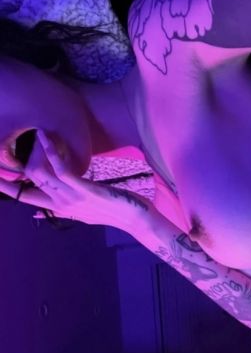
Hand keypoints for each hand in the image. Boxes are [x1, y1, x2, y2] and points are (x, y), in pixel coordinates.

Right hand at [0, 130, 150, 229]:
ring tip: (33, 134)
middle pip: (26, 186)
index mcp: (59, 208)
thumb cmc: (110, 212)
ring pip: (39, 174)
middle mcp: (61, 203)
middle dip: (9, 173)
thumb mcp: (80, 214)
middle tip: (0, 155)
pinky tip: (45, 136)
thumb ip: (57, 211)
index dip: (8, 187)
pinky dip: (50, 151)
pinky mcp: (84, 188)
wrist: (134, 219)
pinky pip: (60, 168)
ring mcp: (72, 197)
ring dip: (33, 152)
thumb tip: (37, 215)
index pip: (26, 197)